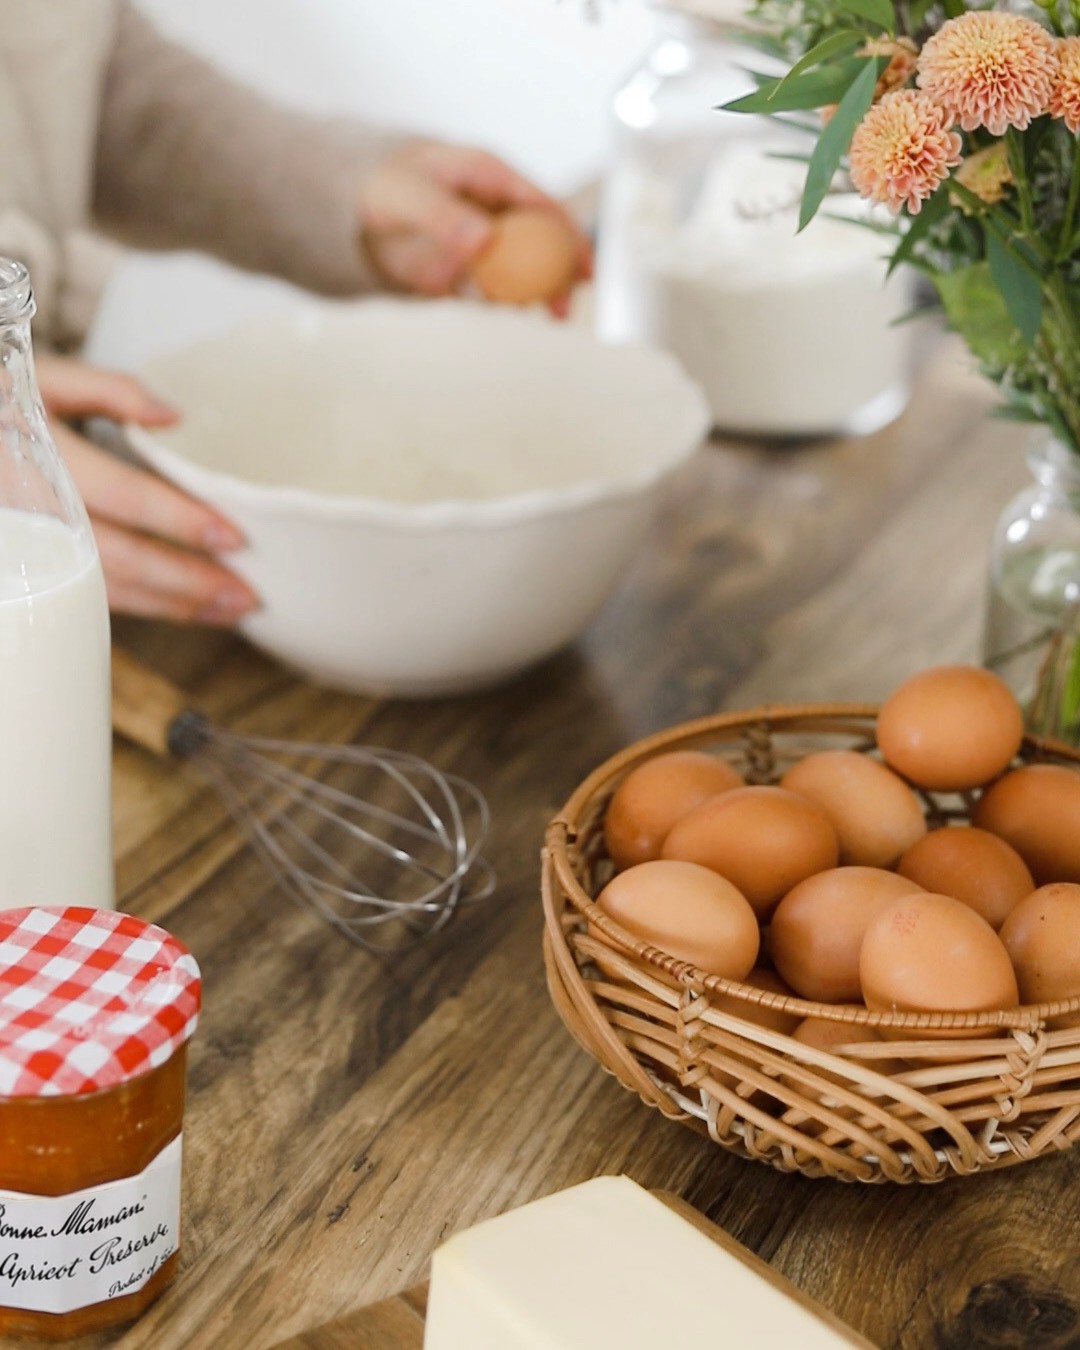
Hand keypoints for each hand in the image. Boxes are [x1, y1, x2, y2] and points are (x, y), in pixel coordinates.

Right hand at [36, 355, 258, 624]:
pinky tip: (185, 608)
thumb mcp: (48, 379)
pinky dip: (142, 605)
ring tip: (228, 610)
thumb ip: (110, 389)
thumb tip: (172, 415)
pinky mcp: (33, 568)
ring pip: (104, 587)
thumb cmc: (7, 402)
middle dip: (185, 580)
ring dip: (170, 604)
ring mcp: (28, 545)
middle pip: (119, 555)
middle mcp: (32, 508)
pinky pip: (89, 596)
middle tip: (245, 595)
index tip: (232, 537)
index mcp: (41, 453)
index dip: (178, 520)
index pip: (122, 495)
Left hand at [358, 140, 591, 315]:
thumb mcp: (409, 195)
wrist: (355, 209)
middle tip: (564, 308)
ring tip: (547, 319)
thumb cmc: (384, 187)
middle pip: (543, 242)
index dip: (570, 235)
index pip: (543, 206)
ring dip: (539, 294)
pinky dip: (506, 304)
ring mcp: (486, 240)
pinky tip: (508, 317)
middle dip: (562, 275)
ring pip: (524, 269)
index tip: (584, 268)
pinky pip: (495, 289)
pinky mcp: (469, 269)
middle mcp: (496, 209)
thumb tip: (484, 240)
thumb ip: (443, 216)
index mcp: (491, 177)